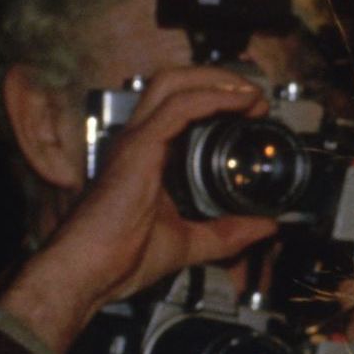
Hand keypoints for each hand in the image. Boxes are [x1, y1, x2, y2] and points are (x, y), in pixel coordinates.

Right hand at [0, 67, 279, 353]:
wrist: (88, 274)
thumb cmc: (118, 260)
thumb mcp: (190, 242)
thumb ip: (229, 233)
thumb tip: (265, 226)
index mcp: (147, 157)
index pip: (179, 108)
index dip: (217, 99)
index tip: (253, 112)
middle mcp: (138, 142)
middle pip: (174, 83)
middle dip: (218, 79)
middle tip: (256, 98)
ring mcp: (135, 142)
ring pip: (173, 83)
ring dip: (218, 81)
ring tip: (252, 95)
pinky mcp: (137, 149)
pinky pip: (178, 108)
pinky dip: (212, 97)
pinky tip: (238, 103)